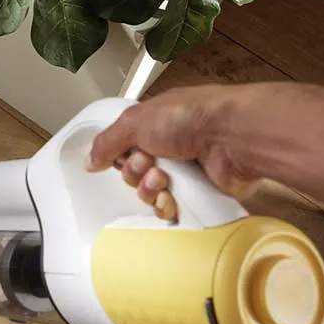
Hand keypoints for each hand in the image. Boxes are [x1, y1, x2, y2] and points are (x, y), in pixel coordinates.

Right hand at [84, 86, 256, 219]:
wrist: (232, 137)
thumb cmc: (193, 117)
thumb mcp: (135, 121)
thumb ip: (107, 142)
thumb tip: (90, 160)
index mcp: (154, 124)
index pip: (123, 148)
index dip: (119, 156)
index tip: (121, 156)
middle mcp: (170, 146)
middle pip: (134, 173)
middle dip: (135, 172)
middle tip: (147, 163)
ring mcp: (185, 170)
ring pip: (149, 192)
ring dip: (149, 188)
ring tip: (162, 177)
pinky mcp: (198, 192)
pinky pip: (169, 207)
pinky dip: (166, 204)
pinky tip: (171, 195)